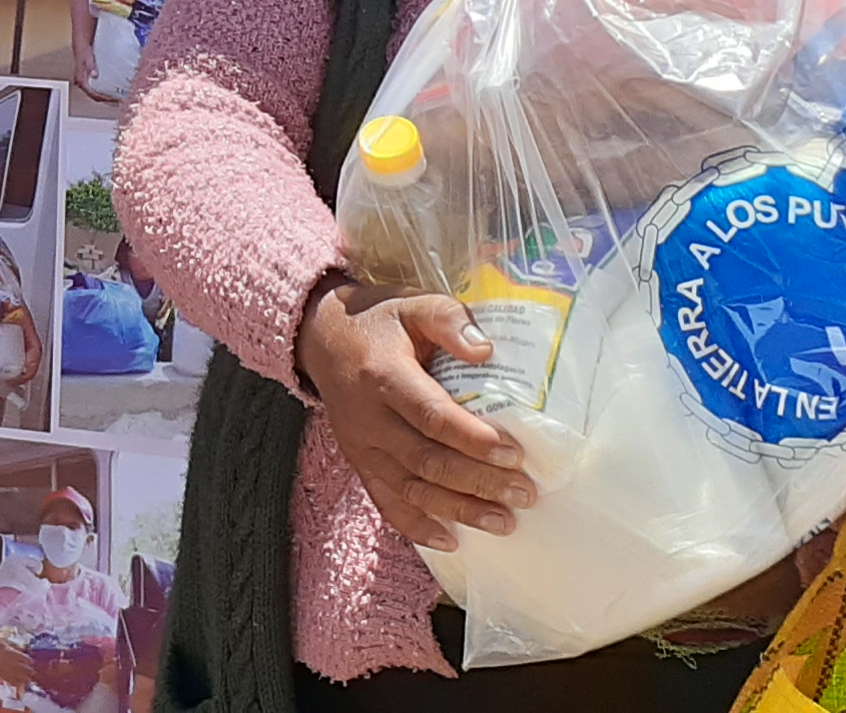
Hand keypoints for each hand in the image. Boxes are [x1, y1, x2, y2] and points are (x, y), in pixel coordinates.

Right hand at [294, 281, 529, 551]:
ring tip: (502, 522)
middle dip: (479, 482)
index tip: (514, 453)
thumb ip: (449, 319)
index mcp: (384, 376)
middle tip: (523, 494)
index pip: (431, 415)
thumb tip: (486, 350)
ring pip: (411, 489)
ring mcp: (362, 446)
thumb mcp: (412, 304)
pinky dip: (416, 527)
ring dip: (458, 509)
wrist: (321, 337)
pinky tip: (450, 541)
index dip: (473, 439)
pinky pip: (385, 503)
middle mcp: (369, 418)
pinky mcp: (360, 463)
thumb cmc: (378, 321)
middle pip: (427, 460)